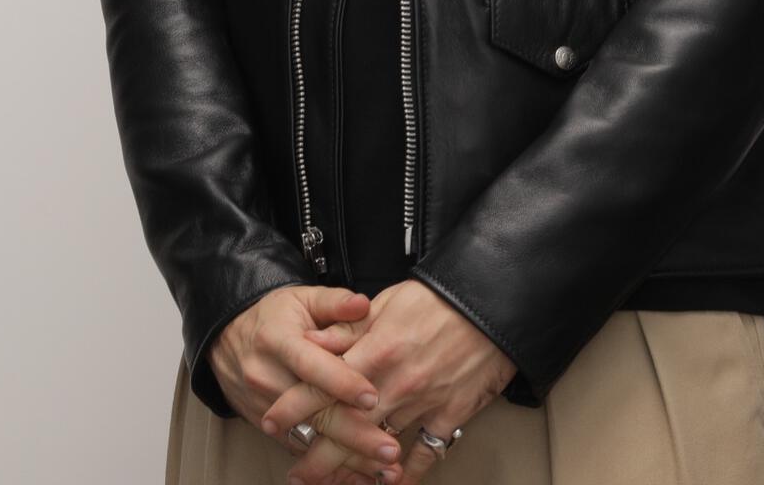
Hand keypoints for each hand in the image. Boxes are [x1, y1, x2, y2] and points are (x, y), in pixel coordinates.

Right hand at [206, 283, 405, 479]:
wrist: (228, 339)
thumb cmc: (275, 316)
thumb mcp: (302, 298)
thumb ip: (335, 302)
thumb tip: (362, 304)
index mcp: (279, 340)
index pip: (312, 365)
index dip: (343, 382)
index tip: (373, 397)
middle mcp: (268, 377)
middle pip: (314, 413)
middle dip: (355, 435)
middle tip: (390, 450)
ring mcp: (264, 408)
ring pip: (309, 439)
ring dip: (346, 460)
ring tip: (384, 473)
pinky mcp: (266, 428)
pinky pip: (300, 450)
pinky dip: (329, 466)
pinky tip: (358, 475)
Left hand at [261, 279, 518, 483]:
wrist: (492, 302)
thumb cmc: (439, 298)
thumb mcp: (388, 303)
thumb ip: (349, 328)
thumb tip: (312, 341)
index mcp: (377, 351)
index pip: (324, 385)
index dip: (295, 406)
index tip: (272, 420)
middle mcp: (396, 383)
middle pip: (347, 430)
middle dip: (317, 458)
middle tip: (298, 474)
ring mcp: (424, 403)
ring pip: (381, 449)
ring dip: (354, 471)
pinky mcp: (451, 415)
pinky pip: (425, 455)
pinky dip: (406, 474)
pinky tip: (389, 483)